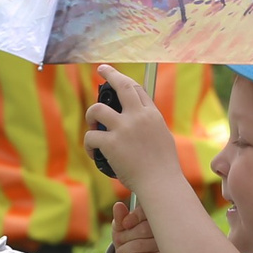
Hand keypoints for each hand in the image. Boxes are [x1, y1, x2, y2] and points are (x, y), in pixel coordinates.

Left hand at [86, 66, 182, 193]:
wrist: (161, 183)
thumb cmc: (164, 168)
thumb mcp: (162, 138)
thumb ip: (150, 127)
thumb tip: (140, 122)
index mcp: (152, 115)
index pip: (137, 90)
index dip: (124, 81)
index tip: (117, 77)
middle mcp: (138, 117)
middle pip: (121, 86)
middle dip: (110, 74)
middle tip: (101, 70)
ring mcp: (124, 128)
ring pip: (97, 109)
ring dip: (91, 115)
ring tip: (92, 125)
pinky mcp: (111, 143)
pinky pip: (91, 136)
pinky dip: (89, 144)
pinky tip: (93, 152)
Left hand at [109, 198, 160, 252]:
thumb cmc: (127, 237)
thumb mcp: (121, 226)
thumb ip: (120, 217)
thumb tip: (118, 205)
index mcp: (153, 215)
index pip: (147, 212)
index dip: (134, 217)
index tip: (125, 224)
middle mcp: (162, 228)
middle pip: (143, 229)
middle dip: (125, 237)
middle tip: (120, 240)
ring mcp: (163, 244)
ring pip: (140, 245)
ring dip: (124, 249)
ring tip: (121, 251)